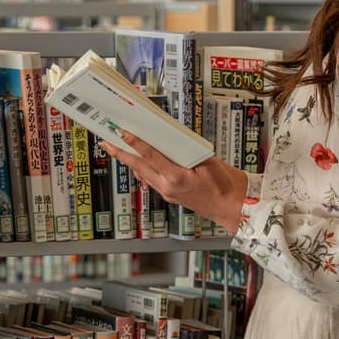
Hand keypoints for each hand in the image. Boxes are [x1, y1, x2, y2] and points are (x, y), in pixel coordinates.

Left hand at [101, 132, 248, 234]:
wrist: (232, 207)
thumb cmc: (225, 186)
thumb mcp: (209, 162)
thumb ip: (188, 151)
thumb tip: (172, 140)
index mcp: (176, 178)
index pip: (150, 155)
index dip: (134, 142)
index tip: (122, 132)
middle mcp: (167, 187)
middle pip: (138, 166)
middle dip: (120, 153)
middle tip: (106, 141)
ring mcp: (167, 193)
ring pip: (142, 173)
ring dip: (128, 161)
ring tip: (116, 148)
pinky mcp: (169, 195)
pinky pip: (150, 179)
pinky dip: (142, 168)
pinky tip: (138, 161)